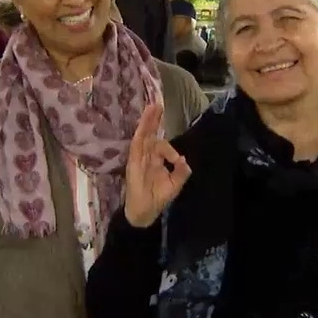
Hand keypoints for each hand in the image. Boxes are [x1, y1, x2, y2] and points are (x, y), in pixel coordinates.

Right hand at [123, 103, 190, 227]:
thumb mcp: (174, 185)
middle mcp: (146, 156)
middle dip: (154, 120)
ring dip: (147, 122)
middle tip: (157, 104)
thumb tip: (184, 160)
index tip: (177, 161)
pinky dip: (140, 136)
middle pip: (150, 135)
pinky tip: (143, 126)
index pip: (162, 146)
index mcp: (156, 160)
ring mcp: (139, 158)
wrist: (144, 213)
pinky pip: (136, 147)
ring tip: (152, 107)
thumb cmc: (157, 199)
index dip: (171, 150)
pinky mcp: (133, 163)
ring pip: (143, 136)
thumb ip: (181, 173)